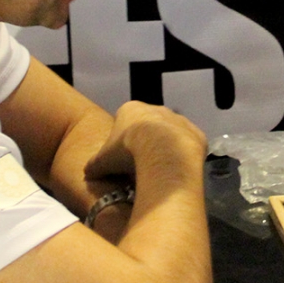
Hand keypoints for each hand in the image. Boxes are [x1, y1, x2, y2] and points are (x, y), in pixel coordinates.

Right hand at [83, 101, 206, 182]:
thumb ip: (94, 165)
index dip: (121, 139)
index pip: (123, 120)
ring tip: (158, 169)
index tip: (121, 157)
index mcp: (131, 109)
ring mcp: (179, 119)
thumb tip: (87, 173)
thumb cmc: (128, 151)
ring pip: (170, 134)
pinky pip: (187, 145)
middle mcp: (157, 109)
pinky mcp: (196, 133)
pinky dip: (182, 156)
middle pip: (148, 126)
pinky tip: (175, 170)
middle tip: (139, 164)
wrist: (164, 152)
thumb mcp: (103, 161)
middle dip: (144, 142)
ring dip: (165, 148)